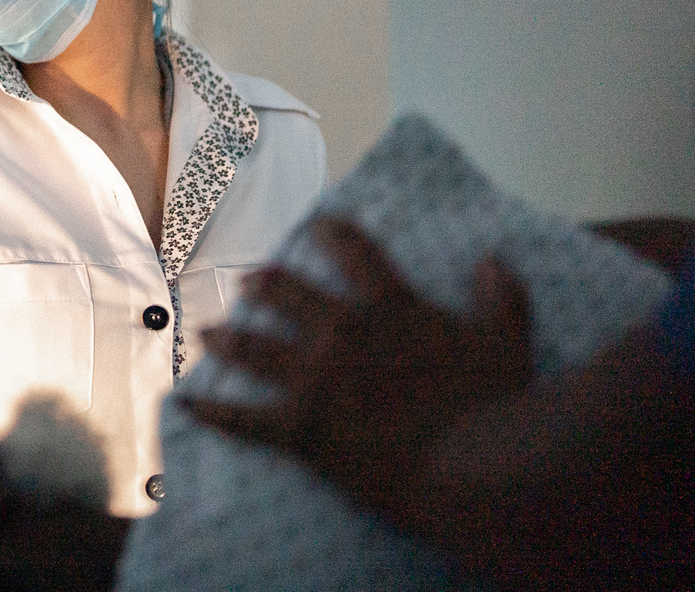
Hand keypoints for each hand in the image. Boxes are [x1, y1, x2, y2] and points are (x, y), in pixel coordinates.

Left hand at [182, 216, 531, 523]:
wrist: (475, 470)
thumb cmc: (498, 407)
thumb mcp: (509, 341)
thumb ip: (502, 297)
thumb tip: (493, 260)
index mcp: (390, 307)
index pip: (353, 251)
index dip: (333, 233)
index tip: (318, 224)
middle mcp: (341, 332)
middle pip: (286, 292)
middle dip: (264, 284)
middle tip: (249, 281)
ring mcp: (315, 380)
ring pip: (253, 347)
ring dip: (227, 338)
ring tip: (209, 333)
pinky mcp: (302, 429)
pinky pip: (244, 419)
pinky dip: (211, 411)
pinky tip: (185, 403)